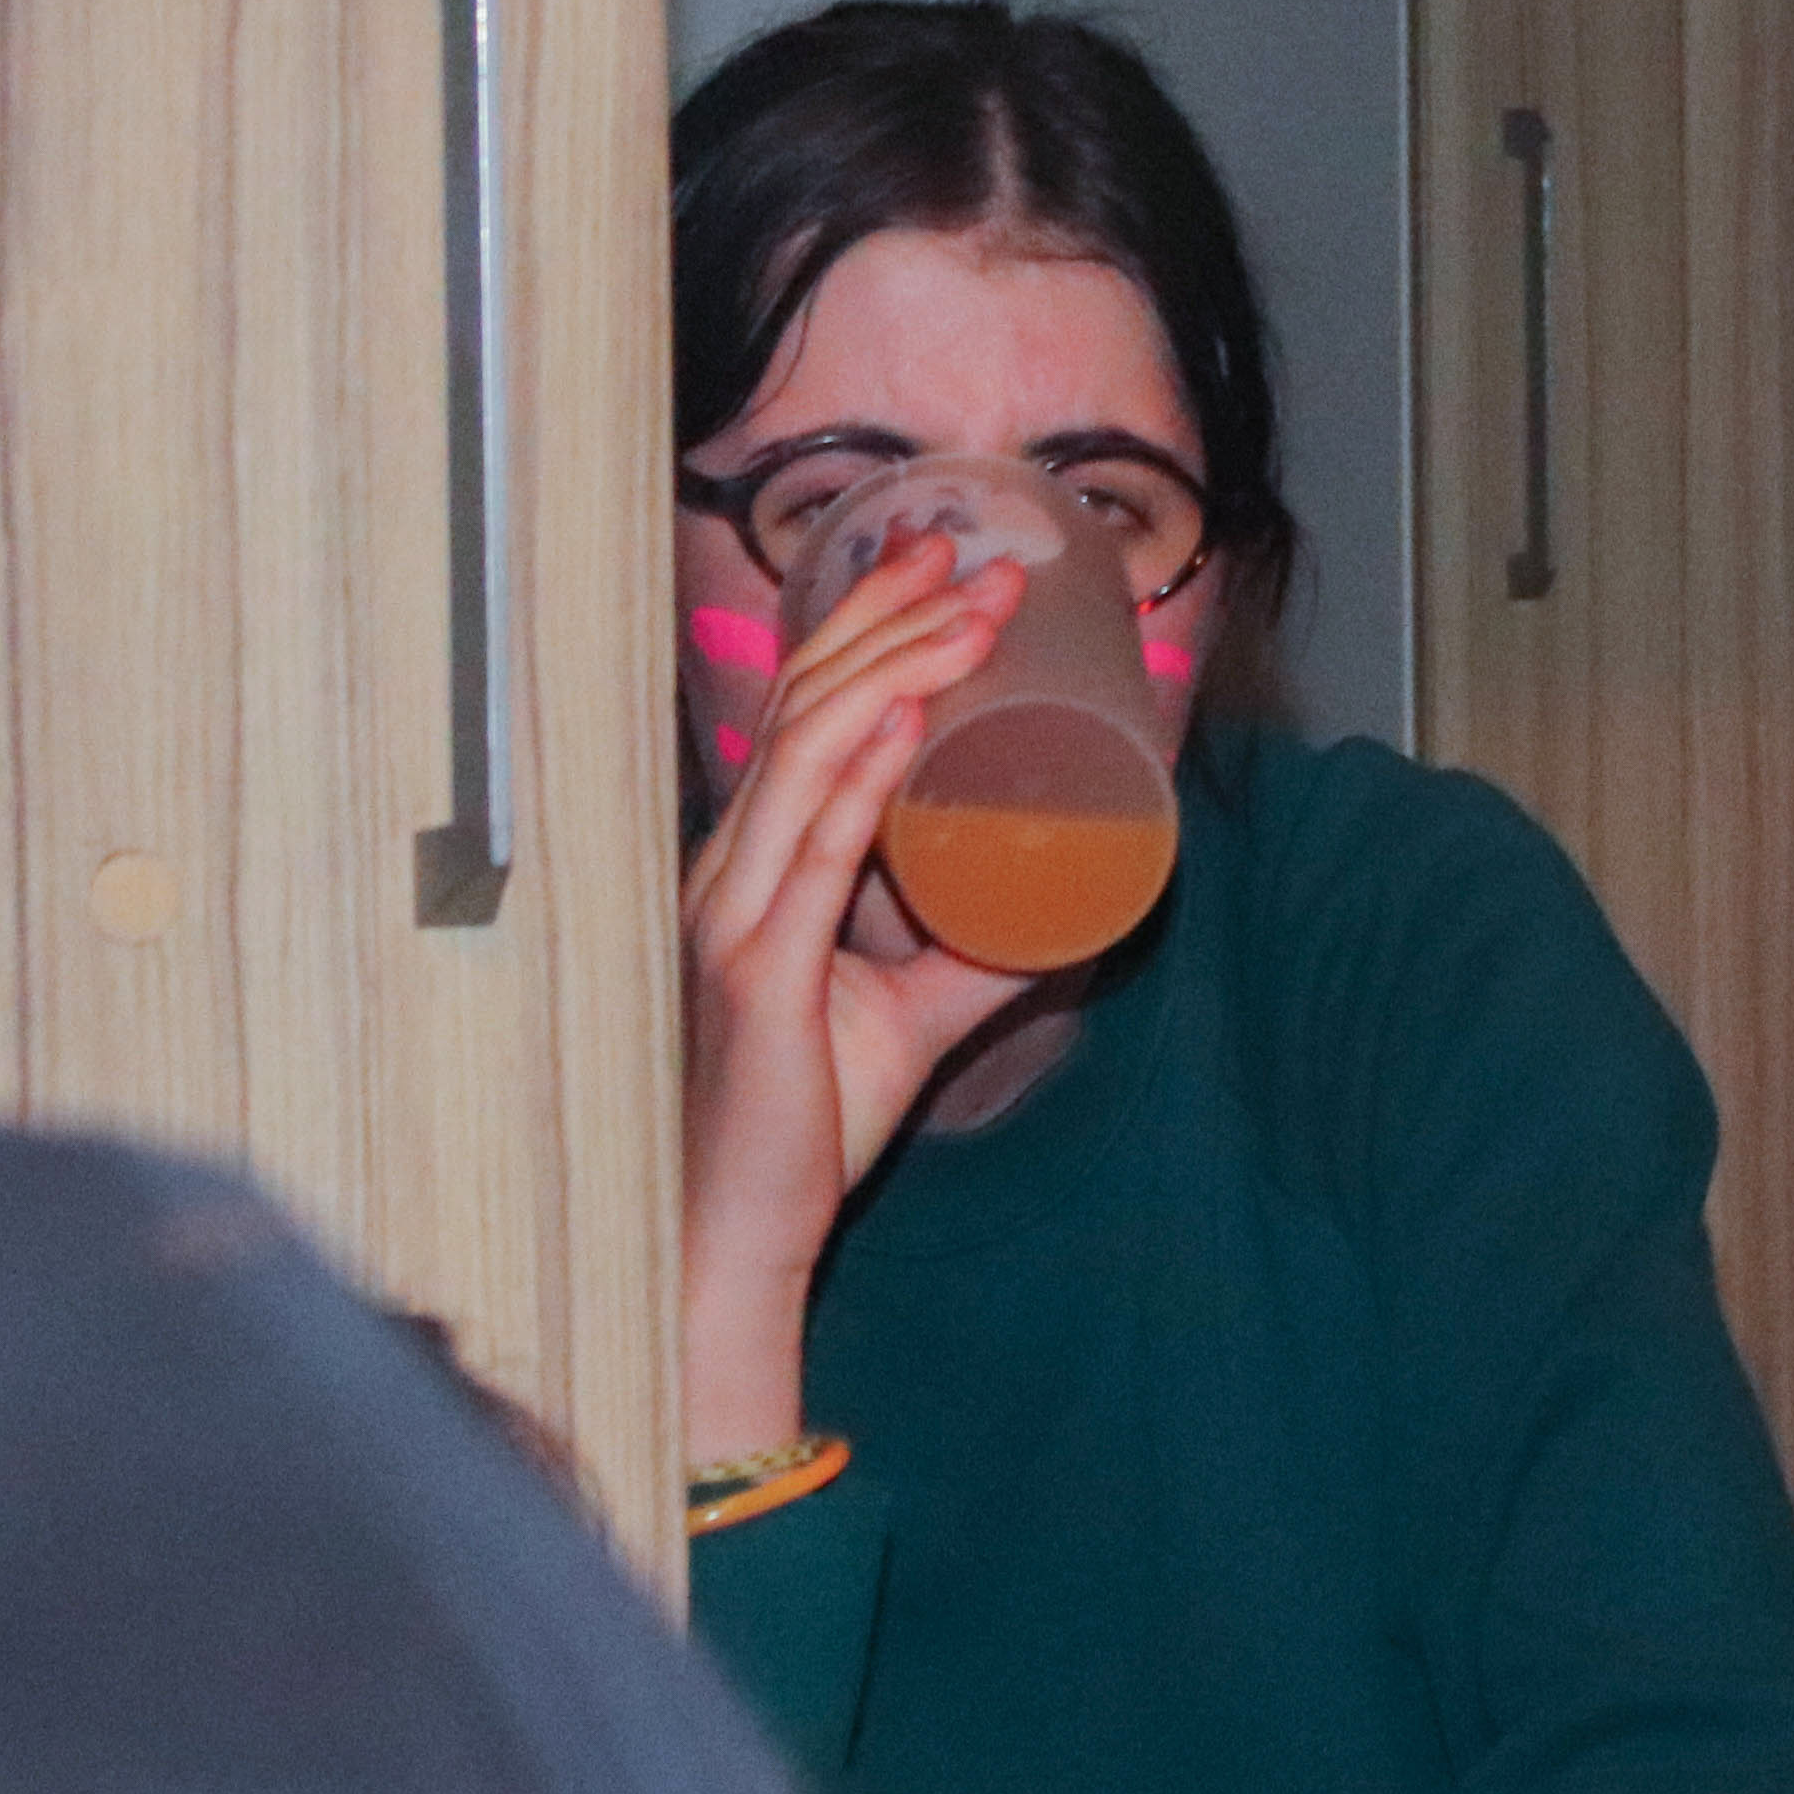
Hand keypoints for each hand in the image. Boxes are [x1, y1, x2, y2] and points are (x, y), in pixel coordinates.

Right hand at [674, 530, 1048, 1453]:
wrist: (732, 1233)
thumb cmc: (800, 1126)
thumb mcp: (906, 1018)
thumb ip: (973, 960)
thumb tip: (1067, 909)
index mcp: (750, 865)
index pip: (802, 713)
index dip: (866, 626)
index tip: (941, 560)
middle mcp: (726, 870)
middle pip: (805, 707)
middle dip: (895, 620)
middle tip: (979, 561)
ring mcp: (731, 916)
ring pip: (810, 755)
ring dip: (901, 670)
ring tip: (974, 614)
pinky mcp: (757, 977)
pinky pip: (813, 856)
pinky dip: (861, 777)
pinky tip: (909, 720)